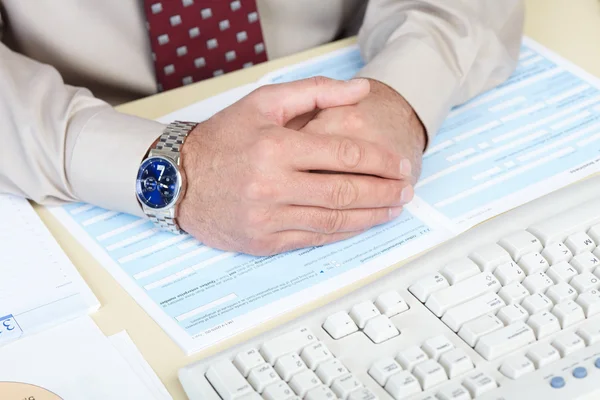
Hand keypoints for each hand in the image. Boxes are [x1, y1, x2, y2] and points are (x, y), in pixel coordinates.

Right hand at [177, 77, 412, 255]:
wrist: (177, 180)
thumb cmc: (222, 139)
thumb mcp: (263, 103)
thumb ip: (315, 92)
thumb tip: (360, 90)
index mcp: (275, 147)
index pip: (344, 156)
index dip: (380, 162)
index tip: (400, 165)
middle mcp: (272, 185)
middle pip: (345, 192)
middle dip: (384, 192)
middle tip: (406, 190)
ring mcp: (268, 217)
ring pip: (333, 220)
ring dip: (371, 216)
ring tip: (393, 209)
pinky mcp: (264, 241)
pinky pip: (313, 239)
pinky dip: (342, 233)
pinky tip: (361, 225)